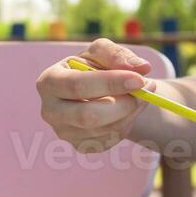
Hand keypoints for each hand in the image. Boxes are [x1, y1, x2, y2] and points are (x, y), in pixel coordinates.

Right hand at [36, 39, 153, 153]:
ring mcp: (63, 132)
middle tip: (147, 91)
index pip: (77, 85)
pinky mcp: (80, 146)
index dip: (110, 83)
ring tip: (142, 94)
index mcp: (49, 82)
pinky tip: (127, 109)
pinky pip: (109, 140)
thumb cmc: (94, 66)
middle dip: (123, 104)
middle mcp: (50, 111)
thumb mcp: (102, 51)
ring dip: (130, 112)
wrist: (96, 89)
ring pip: (104, 130)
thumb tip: (142, 68)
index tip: (139, 79)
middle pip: (87, 116)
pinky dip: (126, 123)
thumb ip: (119, 55)